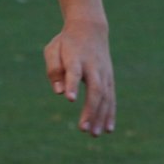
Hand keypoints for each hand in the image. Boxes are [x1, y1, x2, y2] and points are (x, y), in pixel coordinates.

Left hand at [44, 18, 114, 136]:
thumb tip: (59, 92)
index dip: (72, 84)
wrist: (90, 29)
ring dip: (100, 117)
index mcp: (76, 58)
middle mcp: (93, 67)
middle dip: (90, 110)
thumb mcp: (53, 49)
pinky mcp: (109, 79)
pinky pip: (111, 98)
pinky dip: (110, 114)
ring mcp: (104, 74)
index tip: (69, 98)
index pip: (74, 72)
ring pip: (105, 97)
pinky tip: (108, 129)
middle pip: (94, 90)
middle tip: (82, 129)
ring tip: (93, 134)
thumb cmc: (66, 42)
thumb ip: (54, 69)